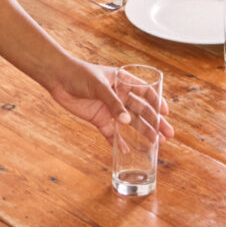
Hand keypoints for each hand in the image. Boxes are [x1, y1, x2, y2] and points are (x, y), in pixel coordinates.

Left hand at [45, 59, 174, 143]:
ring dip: (142, 133)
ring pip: (130, 123)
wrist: (58, 78)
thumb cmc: (80, 74)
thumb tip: (127, 121)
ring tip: (155, 144)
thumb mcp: (99, 86)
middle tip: (167, 135)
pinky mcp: (99, 119)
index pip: (145, 92)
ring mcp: (110, 108)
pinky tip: (128, 151)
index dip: (157, 102)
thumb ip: (113, 103)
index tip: (166, 114)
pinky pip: (112, 133)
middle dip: (155, 122)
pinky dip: (119, 142)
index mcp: (123, 81)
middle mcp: (120, 95)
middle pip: (141, 110)